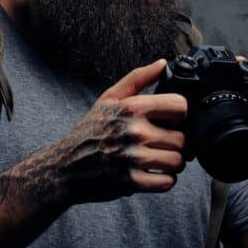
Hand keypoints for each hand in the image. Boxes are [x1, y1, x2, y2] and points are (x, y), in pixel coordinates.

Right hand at [59, 59, 187, 203]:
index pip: (180, 106)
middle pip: (182, 138)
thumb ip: (138, 78)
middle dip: (176, 143)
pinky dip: (164, 180)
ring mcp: (132, 158)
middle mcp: (134, 132)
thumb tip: (164, 64)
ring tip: (159, 160)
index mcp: (132, 108)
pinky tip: (153, 174)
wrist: (65, 166)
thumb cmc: (90, 131)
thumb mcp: (109, 98)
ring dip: (172, 163)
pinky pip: (167, 182)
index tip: (170, 121)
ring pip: (177, 161)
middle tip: (163, 145)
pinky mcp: (131, 182)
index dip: (179, 115)